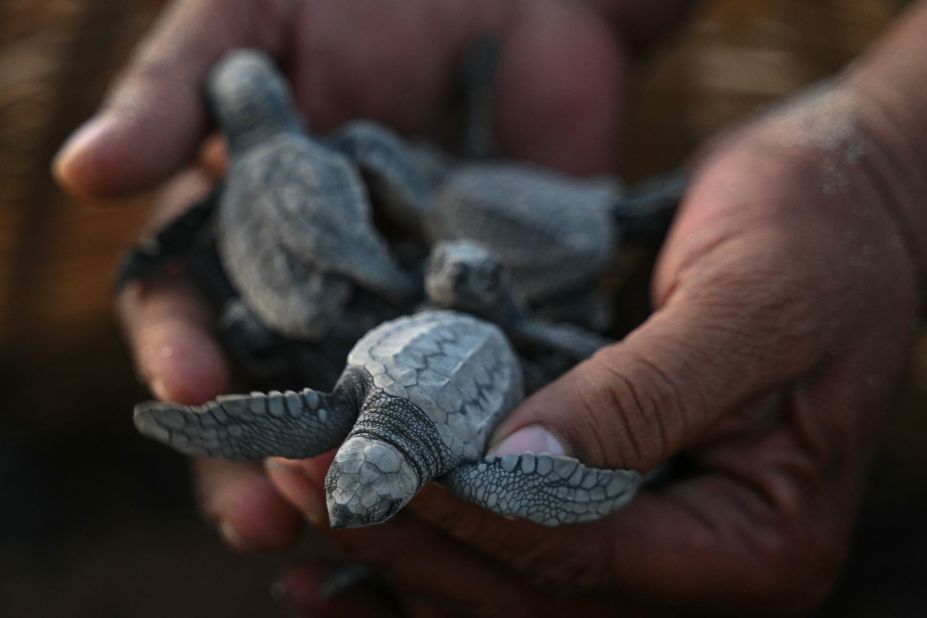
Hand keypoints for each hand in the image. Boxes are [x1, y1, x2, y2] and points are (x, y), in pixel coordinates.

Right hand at [59, 0, 642, 550]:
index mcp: (243, 226)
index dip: (178, 349)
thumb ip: (177, 91)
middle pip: (272, 391)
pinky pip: (471, 385)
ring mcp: (404, 306)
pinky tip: (473, 471)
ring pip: (368, 412)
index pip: (187, 308)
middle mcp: (317, 283)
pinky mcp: (489, 313)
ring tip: (366, 520)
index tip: (192, 383)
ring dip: (361, 468)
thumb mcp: (257, 14)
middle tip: (268, 517)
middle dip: (261, 457)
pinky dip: (467, 429)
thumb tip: (81, 174)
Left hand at [266, 81, 921, 614]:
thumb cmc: (822, 239)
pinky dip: (429, 540)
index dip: (466, 518)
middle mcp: (698, 563)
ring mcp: (651, 535)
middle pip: (532, 590)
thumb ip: (642, 396)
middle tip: (302, 479)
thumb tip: (514, 468)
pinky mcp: (611, 493)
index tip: (364, 469)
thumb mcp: (751, 306)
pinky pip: (509, 540)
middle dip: (411, 540)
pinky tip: (347, 540)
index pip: (585, 557)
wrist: (843, 202)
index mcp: (756, 543)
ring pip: (507, 585)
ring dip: (402, 551)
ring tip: (297, 509)